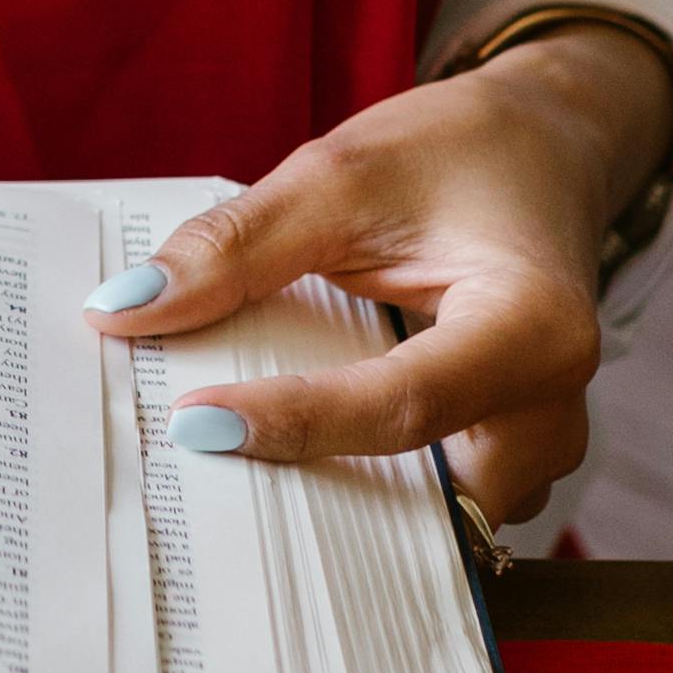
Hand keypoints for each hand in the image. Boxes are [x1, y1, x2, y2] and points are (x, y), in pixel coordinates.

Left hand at [84, 22, 672, 525]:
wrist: (544, 148)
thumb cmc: (457, 153)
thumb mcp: (340, 175)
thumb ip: (234, 247)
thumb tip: (120, 311)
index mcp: (535, 330)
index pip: (402, 406)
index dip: (295, 423)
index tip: (192, 425)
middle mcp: (553, 409)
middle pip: (425, 499)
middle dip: (320, 499)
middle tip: (203, 476)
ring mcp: (537, 447)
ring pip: (431, 523)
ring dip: (340, 503)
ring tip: (237, 471)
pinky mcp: (506, 459)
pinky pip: (431, 505)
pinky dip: (363, 487)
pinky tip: (290, 458)